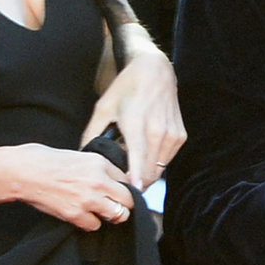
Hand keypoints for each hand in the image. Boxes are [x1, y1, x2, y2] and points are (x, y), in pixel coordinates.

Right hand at [6, 143, 134, 230]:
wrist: (21, 171)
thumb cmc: (45, 161)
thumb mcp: (79, 156)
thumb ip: (98, 168)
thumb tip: (113, 180)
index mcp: (100, 162)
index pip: (128, 180)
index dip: (123, 187)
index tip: (118, 192)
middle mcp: (98, 180)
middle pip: (129, 200)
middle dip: (124, 204)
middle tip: (115, 205)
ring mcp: (88, 198)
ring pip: (118, 215)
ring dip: (110, 215)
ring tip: (100, 212)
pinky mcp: (75, 214)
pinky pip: (95, 226)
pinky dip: (90, 223)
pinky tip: (82, 215)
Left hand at [83, 37, 184, 189]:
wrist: (155, 71)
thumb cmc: (127, 88)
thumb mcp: (103, 108)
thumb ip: (92, 134)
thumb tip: (84, 156)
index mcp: (137, 125)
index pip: (138, 161)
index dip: (134, 180)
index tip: (129, 193)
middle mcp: (159, 132)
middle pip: (149, 172)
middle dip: (135, 182)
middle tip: (120, 184)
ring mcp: (172, 135)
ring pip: (159, 169)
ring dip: (145, 174)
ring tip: (131, 167)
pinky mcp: (180, 136)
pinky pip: (166, 160)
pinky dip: (155, 163)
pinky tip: (144, 155)